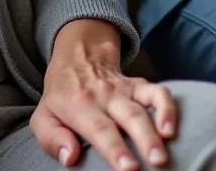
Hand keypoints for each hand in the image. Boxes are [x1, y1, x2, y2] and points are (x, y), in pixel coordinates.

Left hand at [32, 20, 177, 169]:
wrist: (77, 57)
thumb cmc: (60, 96)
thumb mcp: (43, 116)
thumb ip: (52, 138)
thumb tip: (69, 157)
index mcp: (80, 106)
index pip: (100, 129)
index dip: (115, 149)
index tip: (128, 168)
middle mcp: (105, 96)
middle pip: (128, 116)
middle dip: (144, 139)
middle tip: (157, 162)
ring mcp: (124, 90)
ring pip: (145, 104)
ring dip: (160, 123)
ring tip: (167, 150)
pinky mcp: (138, 86)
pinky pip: (158, 91)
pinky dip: (168, 106)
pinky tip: (171, 127)